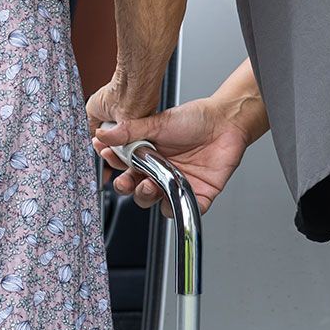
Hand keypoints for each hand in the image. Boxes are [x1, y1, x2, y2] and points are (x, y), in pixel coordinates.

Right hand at [91, 93, 251, 215]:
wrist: (226, 122)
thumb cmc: (194, 119)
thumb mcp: (157, 123)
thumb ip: (129, 131)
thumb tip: (103, 134)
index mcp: (147, 155)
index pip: (123, 166)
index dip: (113, 164)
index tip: (106, 156)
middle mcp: (159, 171)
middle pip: (135, 189)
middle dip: (127, 186)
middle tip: (126, 179)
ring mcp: (176, 183)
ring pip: (155, 201)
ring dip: (147, 196)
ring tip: (150, 184)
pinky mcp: (197, 193)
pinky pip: (184, 209)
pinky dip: (179, 208)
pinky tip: (176, 197)